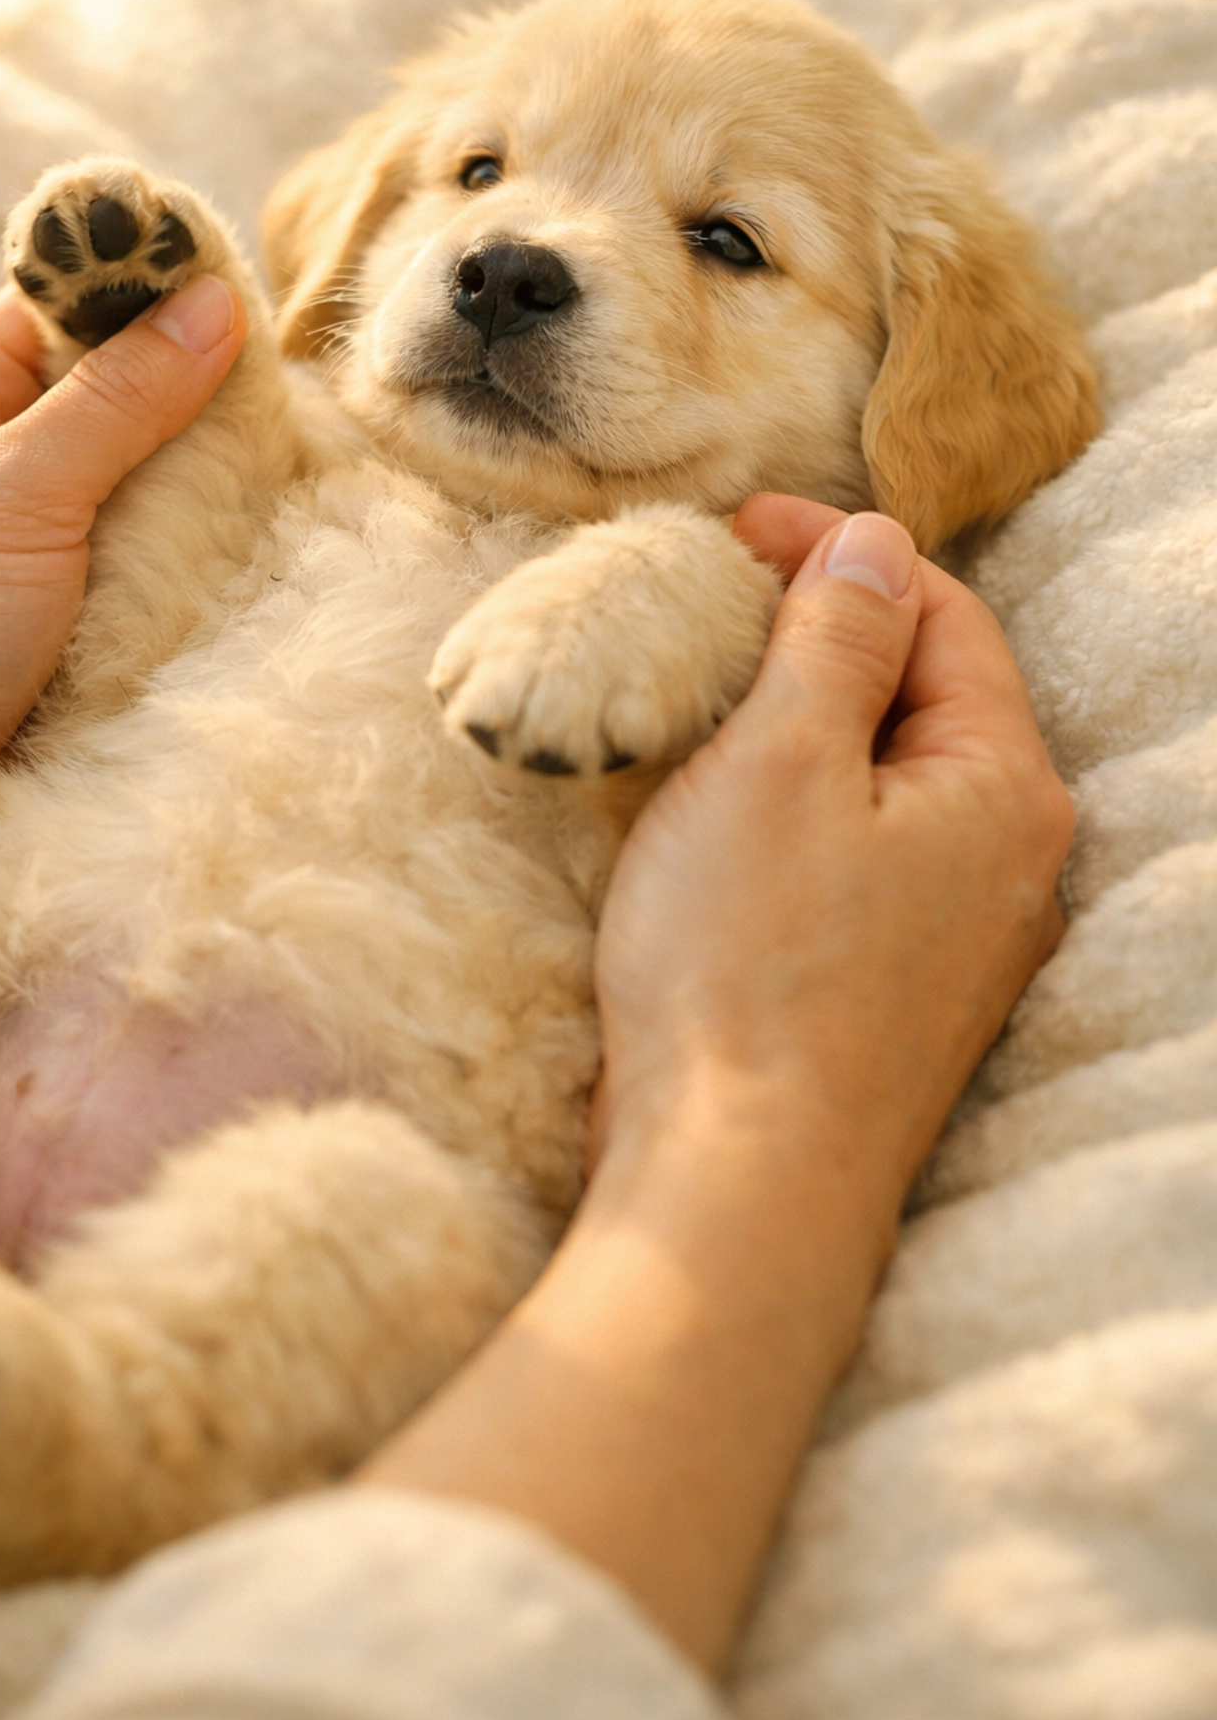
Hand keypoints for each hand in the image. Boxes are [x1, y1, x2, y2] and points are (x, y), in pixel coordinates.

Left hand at [0, 276, 243, 1000]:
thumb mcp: (18, 489)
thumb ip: (121, 397)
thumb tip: (212, 301)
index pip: (62, 303)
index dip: (145, 288)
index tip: (243, 295)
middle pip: (116, 395)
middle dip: (195, 399)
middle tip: (284, 405)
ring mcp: (27, 546)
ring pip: (141, 485)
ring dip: (203, 490)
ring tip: (285, 481)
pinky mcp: (62, 624)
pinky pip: (146, 568)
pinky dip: (193, 563)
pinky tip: (251, 557)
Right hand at [366, 496, 1071, 1670]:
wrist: (735, 1190)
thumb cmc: (747, 973)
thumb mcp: (779, 765)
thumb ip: (836, 641)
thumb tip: (875, 543)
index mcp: (1004, 789)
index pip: (941, 614)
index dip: (838, 550)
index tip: (734, 529)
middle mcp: (1011, 863)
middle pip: (927, 694)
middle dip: (824, 631)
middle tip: (714, 599)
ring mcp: (961, 938)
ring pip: (891, 778)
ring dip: (808, 720)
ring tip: (708, 693)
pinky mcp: (900, 993)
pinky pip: (867, 856)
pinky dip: (803, 804)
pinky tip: (727, 813)